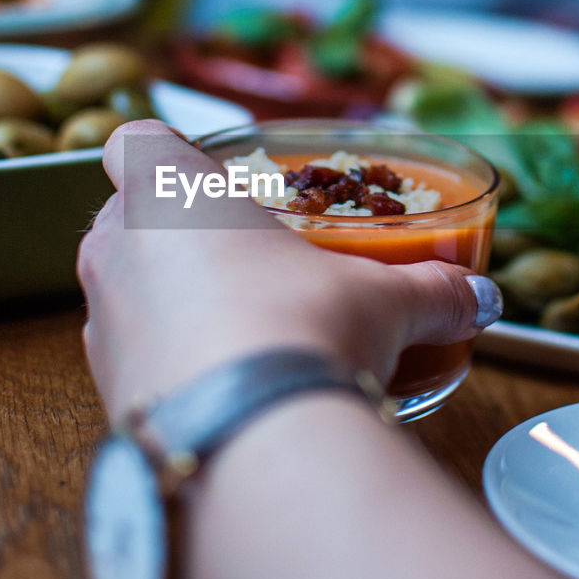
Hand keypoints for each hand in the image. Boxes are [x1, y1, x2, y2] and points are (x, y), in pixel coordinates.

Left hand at [77, 121, 498, 413]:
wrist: (247, 439)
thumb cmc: (301, 326)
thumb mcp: (381, 299)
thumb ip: (428, 291)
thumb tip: (479, 299)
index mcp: (167, 192)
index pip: (135, 140)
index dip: (162, 152)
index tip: (199, 174)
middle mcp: (115, 249)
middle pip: (124, 218)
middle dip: (172, 234)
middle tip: (237, 258)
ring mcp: (99, 323)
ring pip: (123, 291)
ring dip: (167, 302)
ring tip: (236, 330)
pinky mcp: (104, 393)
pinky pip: (131, 360)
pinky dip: (168, 366)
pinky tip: (223, 389)